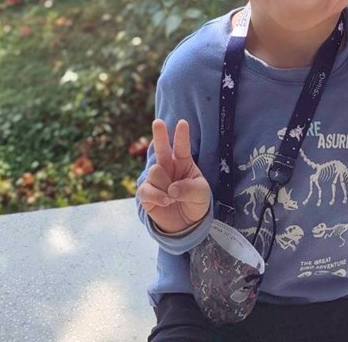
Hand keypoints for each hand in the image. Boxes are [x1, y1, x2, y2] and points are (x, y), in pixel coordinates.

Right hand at [136, 118, 210, 234]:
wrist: (186, 224)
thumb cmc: (195, 201)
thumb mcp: (201, 194)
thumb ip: (189, 188)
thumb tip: (171, 190)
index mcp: (183, 162)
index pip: (182, 147)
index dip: (182, 136)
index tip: (183, 123)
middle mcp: (168, 166)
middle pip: (161, 148)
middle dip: (159, 135)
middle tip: (158, 122)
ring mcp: (156, 178)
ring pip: (155, 172)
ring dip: (166, 186)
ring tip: (173, 197)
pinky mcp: (146, 192)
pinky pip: (147, 189)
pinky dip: (158, 196)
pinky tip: (166, 201)